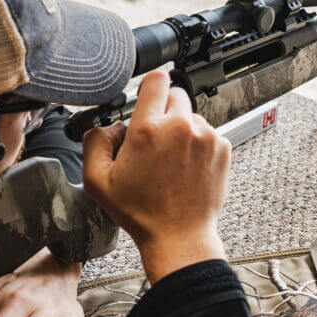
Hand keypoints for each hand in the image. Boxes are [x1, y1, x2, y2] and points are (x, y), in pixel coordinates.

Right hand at [82, 69, 230, 283]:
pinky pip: (207, 132)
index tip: (146, 97)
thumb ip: (94, 142)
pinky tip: (185, 166)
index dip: (148, 86)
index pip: (155, 80)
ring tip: (170, 158)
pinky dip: (197, 143)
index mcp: (148, 130)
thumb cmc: (141, 213)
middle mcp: (180, 128)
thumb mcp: (97, 181)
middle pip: (174, 93)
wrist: (179, 236)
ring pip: (191, 115)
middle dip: (163, 109)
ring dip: (180, 128)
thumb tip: (108, 127)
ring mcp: (205, 137)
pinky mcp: (222, 148)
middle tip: (154, 137)